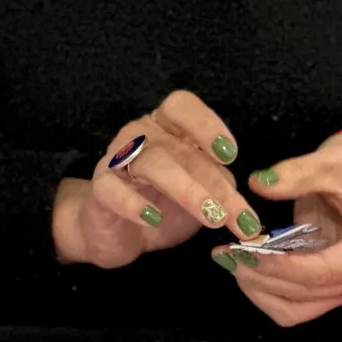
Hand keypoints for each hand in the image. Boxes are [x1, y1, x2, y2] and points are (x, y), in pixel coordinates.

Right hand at [53, 91, 262, 268]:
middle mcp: (142, 136)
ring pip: (152, 164)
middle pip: (179, 149)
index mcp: (167, 128)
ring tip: (211, 217)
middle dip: (214, 184)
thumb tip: (241, 199)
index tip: (230, 154)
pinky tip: (152, 219)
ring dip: (186, 191)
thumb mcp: (199, 194)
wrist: (118, 234)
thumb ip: (219, 187)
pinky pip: (112, 189)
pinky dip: (133, 203)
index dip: (206, 125)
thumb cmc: (162, 206)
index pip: (182, 107)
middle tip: (238, 215)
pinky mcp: (100, 190)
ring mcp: (117, 160)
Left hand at [211, 134, 341, 326]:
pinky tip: (245, 266)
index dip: (279, 266)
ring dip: (258, 289)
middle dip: (261, 277)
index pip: (321, 272)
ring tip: (231, 260)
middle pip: (303, 296)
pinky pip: (291, 305)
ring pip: (293, 310)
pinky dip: (264, 290)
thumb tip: (258, 184)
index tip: (245, 250)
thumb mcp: (330, 162)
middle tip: (225, 252)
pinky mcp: (328, 291)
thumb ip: (296, 174)